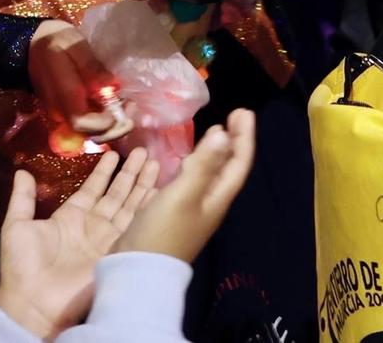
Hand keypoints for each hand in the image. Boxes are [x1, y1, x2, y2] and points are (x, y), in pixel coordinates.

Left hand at [0, 149, 157, 338]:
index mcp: (70, 216)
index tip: (114, 153)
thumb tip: (22, 171)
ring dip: (141, 185)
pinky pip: (134, 226)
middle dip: (129, 173)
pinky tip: (158, 192)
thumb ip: (23, 198)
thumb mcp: (17, 225)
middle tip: (142, 151)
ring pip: (129, 206)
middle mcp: (92, 225)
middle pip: (116, 194)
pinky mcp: (117, 252)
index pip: (92, 188)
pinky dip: (146, 209)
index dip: (103, 171)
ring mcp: (107, 239)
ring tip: (153, 163)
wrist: (35, 301)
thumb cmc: (23, 264)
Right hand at [31, 19, 130, 137]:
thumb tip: (111, 86)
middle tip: (132, 108)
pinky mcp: (67, 111)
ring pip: (89, 131)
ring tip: (127, 104)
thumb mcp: (75, 46)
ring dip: (112, 125)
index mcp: (62, 94)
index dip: (105, 123)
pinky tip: (117, 104)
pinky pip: (87, 123)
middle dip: (114, 128)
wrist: (34, 44)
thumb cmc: (57, 41)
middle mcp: (60, 110)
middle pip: (88, 133)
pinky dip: (105, 120)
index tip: (124, 107)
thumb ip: (92, 67)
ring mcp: (63, 113)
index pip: (81, 122)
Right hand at [117, 110, 256, 262]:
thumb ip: (203, 164)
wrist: (138, 269)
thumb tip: (225, 134)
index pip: (238, 163)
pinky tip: (185, 160)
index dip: (243, 138)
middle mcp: (209, 203)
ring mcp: (192, 209)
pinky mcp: (174, 212)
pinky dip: (195, 164)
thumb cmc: (163, 230)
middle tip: (235, 116)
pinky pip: (192, 181)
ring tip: (216, 132)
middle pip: (227, 167)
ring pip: (211, 174)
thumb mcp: (184, 194)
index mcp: (217, 198)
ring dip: (215, 152)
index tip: (244, 112)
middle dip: (233, 141)